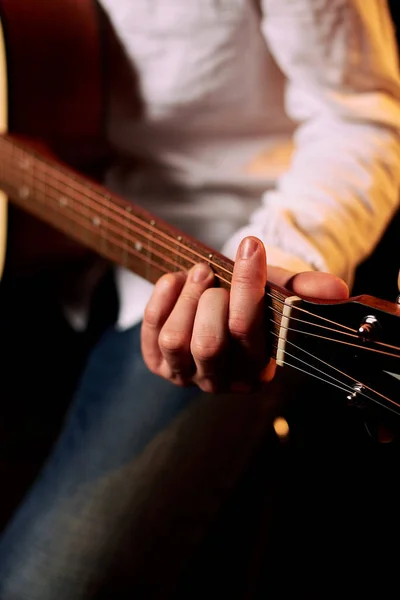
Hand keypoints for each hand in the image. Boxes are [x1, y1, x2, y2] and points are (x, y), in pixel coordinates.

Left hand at [141, 237, 348, 392]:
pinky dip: (161, 299)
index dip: (248, 287)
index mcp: (256, 369)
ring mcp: (185, 375)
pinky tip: (176, 281)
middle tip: (210, 271)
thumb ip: (304, 291)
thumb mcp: (278, 294)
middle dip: (209, 300)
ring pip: (176, 341)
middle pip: (209, 344)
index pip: (249, 332)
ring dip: (185, 298)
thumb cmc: (251, 304)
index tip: (250, 246)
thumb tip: (337, 290)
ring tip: (198, 274)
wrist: (219, 311)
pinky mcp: (157, 363)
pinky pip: (151, 332)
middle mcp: (220, 381)